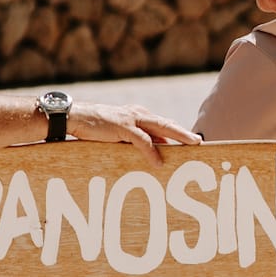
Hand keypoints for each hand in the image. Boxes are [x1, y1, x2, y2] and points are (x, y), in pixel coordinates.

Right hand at [67, 102, 199, 162]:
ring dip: (178, 137)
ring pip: (161, 128)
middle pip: (168, 124)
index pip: (163, 124)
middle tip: (200, 142)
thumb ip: (135, 140)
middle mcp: (138, 114)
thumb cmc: (95, 127)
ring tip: (192, 145)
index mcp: (138, 115)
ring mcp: (131, 119)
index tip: (192, 141)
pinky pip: (142, 140)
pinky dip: (151, 152)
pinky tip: (159, 162)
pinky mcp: (122, 127)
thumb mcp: (119, 134)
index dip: (178, 132)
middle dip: (185, 133)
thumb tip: (152, 154)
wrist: (75, 117)